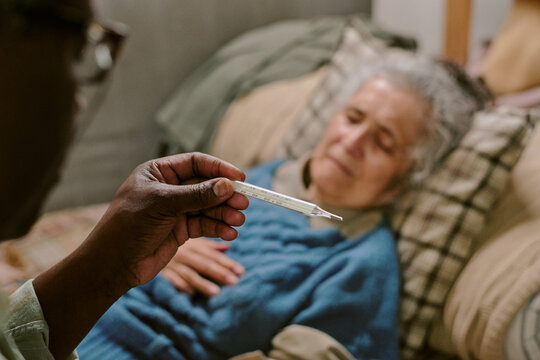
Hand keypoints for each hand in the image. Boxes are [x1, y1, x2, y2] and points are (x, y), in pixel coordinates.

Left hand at [33, 153, 247, 358]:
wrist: (113, 264)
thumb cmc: (129, 225)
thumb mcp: (163, 204)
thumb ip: (197, 195)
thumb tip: (228, 185)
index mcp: (159, 173)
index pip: (195, 163)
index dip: (219, 168)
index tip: (240, 177)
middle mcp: (169, 189)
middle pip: (206, 186)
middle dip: (225, 195)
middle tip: (244, 203)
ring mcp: (175, 210)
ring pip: (208, 207)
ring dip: (224, 213)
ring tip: (238, 221)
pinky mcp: (180, 230)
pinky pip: (204, 225)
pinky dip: (218, 228)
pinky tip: (229, 233)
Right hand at [162, 237, 244, 295]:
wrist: (143, 240)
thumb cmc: (170, 239)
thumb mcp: (190, 240)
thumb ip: (208, 245)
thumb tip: (228, 247)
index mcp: (194, 245)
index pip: (213, 255)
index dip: (227, 263)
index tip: (241, 272)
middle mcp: (185, 253)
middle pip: (204, 263)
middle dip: (219, 272)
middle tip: (234, 282)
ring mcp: (172, 262)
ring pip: (189, 273)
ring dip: (202, 283)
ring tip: (216, 292)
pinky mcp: (161, 270)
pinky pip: (170, 278)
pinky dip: (179, 284)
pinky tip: (190, 293)